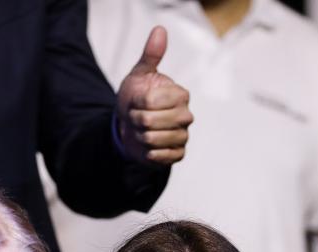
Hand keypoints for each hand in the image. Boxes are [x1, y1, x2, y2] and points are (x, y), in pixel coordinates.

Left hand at [114, 26, 193, 164]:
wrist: (131, 127)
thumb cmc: (136, 98)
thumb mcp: (140, 75)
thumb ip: (151, 55)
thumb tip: (160, 29)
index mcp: (180, 94)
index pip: (152, 101)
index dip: (136, 103)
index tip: (135, 102)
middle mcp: (186, 115)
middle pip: (150, 121)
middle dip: (135, 120)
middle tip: (135, 118)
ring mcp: (184, 135)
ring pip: (155, 139)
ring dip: (140, 136)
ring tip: (140, 131)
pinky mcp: (179, 154)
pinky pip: (163, 156)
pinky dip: (149, 153)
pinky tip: (146, 147)